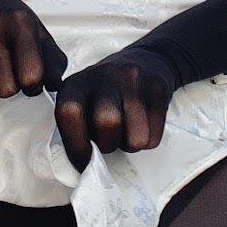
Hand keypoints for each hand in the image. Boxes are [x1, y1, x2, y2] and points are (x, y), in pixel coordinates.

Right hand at [0, 0, 67, 97]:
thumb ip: (53, 60)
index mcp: (20, 22)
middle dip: (7, 85)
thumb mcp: (35, 31)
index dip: (32, 84)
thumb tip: (55, 86)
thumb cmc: (6, 19)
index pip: (31, 76)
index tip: (26, 75)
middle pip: (6, 89)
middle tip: (4, 68)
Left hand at [53, 46, 177, 172]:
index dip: (76, 144)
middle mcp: (103, 76)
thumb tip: (80, 165)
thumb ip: (76, 125)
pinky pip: (154, 135)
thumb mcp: (84, 99)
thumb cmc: (107, 93)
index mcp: (76, 83)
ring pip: (135, 137)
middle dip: (108, 144)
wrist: (145, 61)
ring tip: (127, 131)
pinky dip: (148, 140)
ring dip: (130, 145)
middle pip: (107, 123)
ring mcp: (132, 79)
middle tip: (110, 140)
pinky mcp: (157, 87)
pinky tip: (143, 124)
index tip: (84, 161)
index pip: (69, 112)